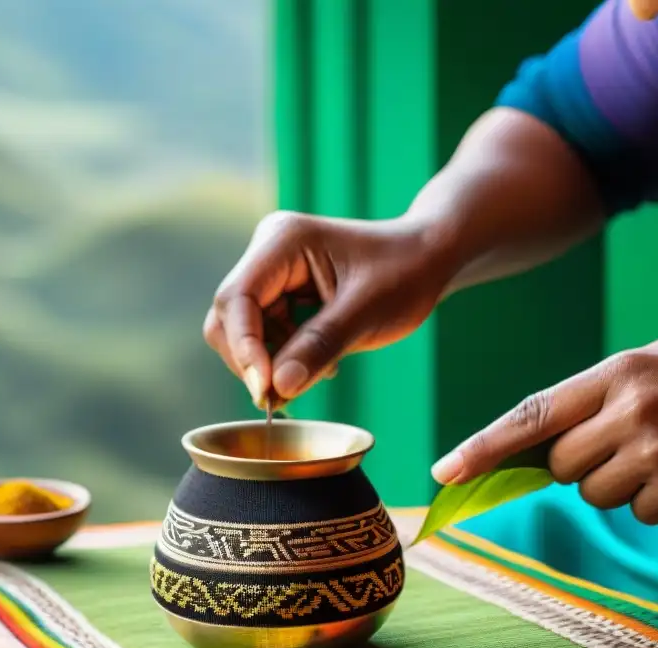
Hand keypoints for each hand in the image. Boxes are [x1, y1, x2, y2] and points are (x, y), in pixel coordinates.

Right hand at [205, 212, 454, 405]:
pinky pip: (264, 334)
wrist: (429, 258)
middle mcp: (269, 251)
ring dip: (270, 363)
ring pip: (242, 330)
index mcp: (283, 240)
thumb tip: (277, 388)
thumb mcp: (366, 314)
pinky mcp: (282, 293)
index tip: (265, 391)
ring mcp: (273, 272)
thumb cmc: (405, 273)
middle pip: (229, 316)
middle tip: (284, 397)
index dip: (244, 348)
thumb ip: (319, 347)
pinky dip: (284, 358)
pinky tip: (321, 363)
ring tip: (320, 372)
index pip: (237, 299)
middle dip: (251, 360)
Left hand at [431, 338, 657, 544]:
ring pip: (613, 503)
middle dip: (591, 466)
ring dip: (641, 487)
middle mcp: (637, 420)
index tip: (442, 472)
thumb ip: (598, 396)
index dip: (482, 447)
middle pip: (568, 472)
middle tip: (643, 443)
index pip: (532, 417)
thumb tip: (543, 445)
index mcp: (622, 375)